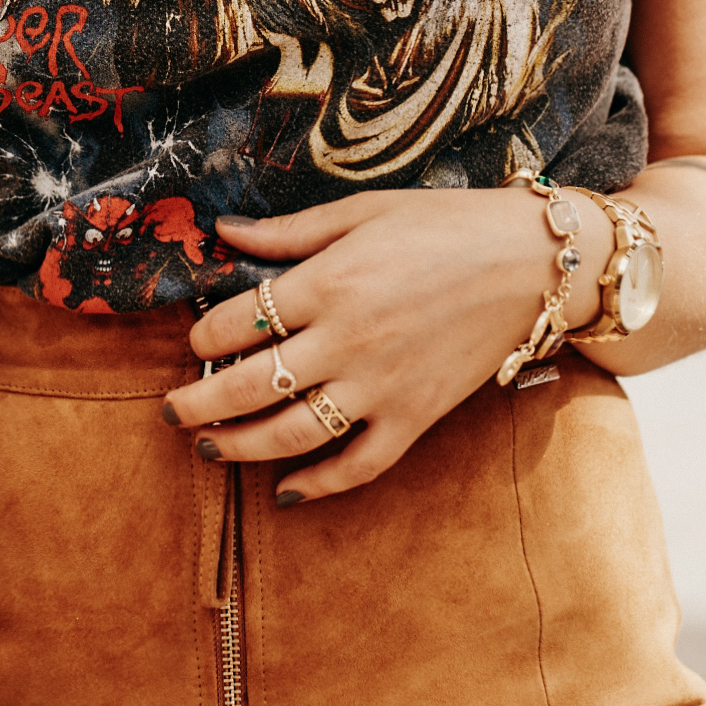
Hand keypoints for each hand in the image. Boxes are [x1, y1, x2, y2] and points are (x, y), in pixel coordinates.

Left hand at [164, 184, 613, 504]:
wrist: (534, 263)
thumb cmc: (446, 225)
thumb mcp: (363, 212)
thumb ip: (289, 232)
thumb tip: (222, 230)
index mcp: (329, 281)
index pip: (238, 321)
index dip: (203, 334)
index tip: (194, 340)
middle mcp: (348, 339)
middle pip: (249, 385)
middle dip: (199, 403)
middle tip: (171, 412)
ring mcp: (383, 385)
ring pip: (292, 433)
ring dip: (242, 447)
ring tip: (211, 448)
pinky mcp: (416, 416)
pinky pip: (360, 465)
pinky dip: (320, 485)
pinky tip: (287, 493)